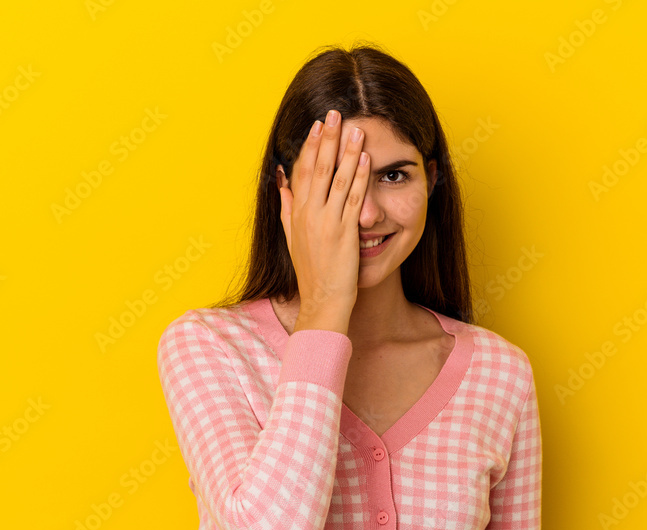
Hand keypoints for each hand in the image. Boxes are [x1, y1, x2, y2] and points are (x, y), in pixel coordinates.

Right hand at [276, 109, 369, 333]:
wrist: (321, 300)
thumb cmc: (311, 273)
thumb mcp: (292, 238)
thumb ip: (286, 207)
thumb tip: (281, 181)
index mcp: (296, 214)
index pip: (302, 172)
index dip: (310, 146)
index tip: (317, 125)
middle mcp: (308, 214)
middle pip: (317, 168)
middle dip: (327, 139)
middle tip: (334, 113)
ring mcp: (326, 222)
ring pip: (336, 178)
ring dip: (346, 150)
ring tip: (355, 128)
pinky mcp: (344, 232)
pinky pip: (352, 197)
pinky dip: (359, 175)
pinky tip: (365, 158)